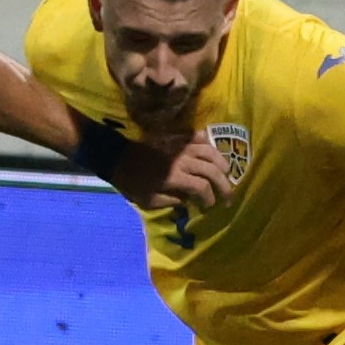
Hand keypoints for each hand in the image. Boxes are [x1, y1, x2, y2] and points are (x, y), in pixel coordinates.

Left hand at [95, 129, 236, 211]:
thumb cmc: (132, 182)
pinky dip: (208, 143)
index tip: (209, 207)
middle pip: (212, 170)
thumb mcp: (148, 201)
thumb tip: (188, 202)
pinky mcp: (176, 138)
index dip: (209, 199)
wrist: (117, 157)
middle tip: (227, 197)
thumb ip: (171, 202)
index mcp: (175, 178)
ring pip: (210, 152)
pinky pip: (198, 137)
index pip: (202, 188)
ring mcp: (181, 147)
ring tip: (226, 174)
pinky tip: (213, 151)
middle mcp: (182, 160)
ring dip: (221, 163)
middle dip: (223, 185)